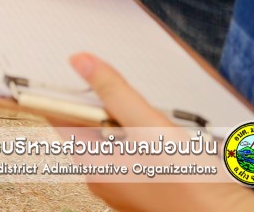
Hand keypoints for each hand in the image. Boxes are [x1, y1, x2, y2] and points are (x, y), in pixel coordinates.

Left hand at [68, 55, 253, 211]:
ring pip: (119, 141)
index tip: (90, 80)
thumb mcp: (148, 124)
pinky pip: (138, 157)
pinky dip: (151, 146)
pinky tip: (175, 150)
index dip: (74, 94)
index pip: (62, 118)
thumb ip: (112, 90)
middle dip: (115, 111)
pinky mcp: (144, 192)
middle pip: (93, 128)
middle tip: (145, 115)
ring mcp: (123, 189)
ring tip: (166, 136)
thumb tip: (80, 61)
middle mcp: (102, 180)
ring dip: (138, 128)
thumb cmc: (191, 182)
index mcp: (91, 165)